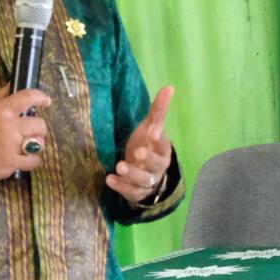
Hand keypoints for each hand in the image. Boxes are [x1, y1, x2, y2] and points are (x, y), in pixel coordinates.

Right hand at [0, 86, 51, 182]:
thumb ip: (0, 98)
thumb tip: (12, 84)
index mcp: (3, 110)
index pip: (28, 97)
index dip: (41, 98)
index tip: (46, 101)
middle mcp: (10, 126)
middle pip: (40, 124)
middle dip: (37, 129)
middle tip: (29, 132)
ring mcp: (12, 146)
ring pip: (40, 143)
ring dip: (36, 145)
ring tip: (26, 147)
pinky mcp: (13, 163)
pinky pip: (35, 160)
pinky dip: (31, 161)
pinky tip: (23, 159)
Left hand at [107, 86, 173, 203]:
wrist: (148, 175)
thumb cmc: (148, 146)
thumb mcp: (151, 127)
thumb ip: (159, 110)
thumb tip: (169, 87)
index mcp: (163, 149)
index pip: (163, 142)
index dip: (158, 137)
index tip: (152, 131)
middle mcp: (158, 166)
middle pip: (156, 164)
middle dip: (148, 158)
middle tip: (137, 153)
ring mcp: (148, 181)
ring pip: (144, 179)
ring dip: (132, 174)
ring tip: (119, 166)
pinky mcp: (137, 192)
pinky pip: (131, 191)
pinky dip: (121, 187)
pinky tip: (109, 179)